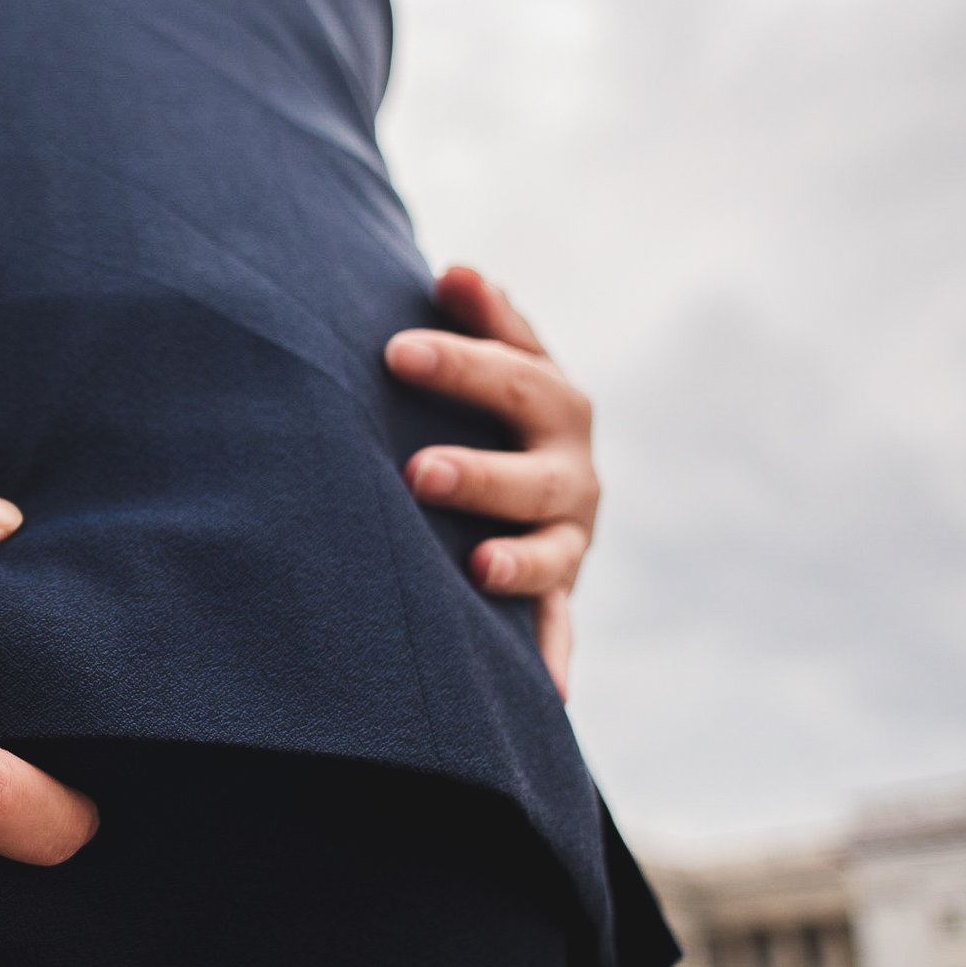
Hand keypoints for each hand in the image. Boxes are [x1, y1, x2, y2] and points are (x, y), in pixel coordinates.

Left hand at [383, 266, 597, 697]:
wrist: (529, 486)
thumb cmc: (488, 409)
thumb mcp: (498, 360)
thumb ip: (486, 321)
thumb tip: (457, 271)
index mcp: (555, 405)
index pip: (513, 376)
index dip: (460, 362)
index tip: (394, 350)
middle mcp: (571, 474)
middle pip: (533, 473)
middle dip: (479, 473)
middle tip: (417, 472)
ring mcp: (567, 541)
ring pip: (551, 556)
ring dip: (517, 564)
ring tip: (478, 570)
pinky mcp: (554, 598)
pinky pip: (555, 635)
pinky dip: (550, 661)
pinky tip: (548, 695)